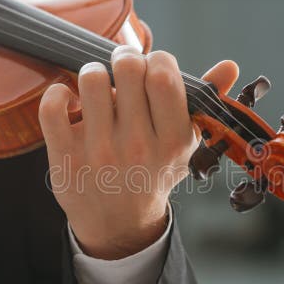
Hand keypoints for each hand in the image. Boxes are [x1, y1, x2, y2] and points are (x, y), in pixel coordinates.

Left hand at [39, 45, 238, 259]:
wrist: (119, 224)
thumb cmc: (153, 173)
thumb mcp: (184, 144)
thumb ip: (206, 102)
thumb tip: (230, 66)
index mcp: (172, 140)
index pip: (164, 76)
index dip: (157, 59)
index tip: (152, 67)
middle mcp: (137, 146)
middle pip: (128, 69)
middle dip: (124, 59)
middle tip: (123, 70)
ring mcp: (99, 152)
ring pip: (91, 79)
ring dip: (93, 73)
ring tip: (98, 86)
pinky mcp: (65, 158)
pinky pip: (53, 106)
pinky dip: (58, 93)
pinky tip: (71, 100)